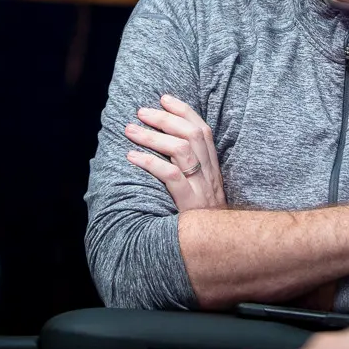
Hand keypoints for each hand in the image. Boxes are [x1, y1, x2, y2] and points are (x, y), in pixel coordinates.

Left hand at [125, 94, 225, 210]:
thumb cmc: (203, 220)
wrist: (218, 249)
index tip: (164, 98)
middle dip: (164, 118)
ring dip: (153, 136)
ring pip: (181, 151)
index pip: (202, 130)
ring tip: (130, 130)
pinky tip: (133, 157)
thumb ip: (192, 170)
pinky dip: (150, 162)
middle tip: (141, 112)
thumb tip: (167, 147)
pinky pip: (171, 177)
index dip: (184, 111)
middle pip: (191, 135)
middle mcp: (210, 174)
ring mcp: (201, 189)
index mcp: (213, 168)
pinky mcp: (189, 204)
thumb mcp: (203, 191)